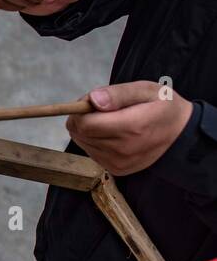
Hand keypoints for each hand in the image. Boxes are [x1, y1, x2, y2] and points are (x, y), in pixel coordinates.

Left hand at [66, 81, 191, 175]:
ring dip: (88, 130)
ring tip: (110, 121)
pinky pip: (91, 152)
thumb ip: (118, 93)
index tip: (93, 101)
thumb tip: (93, 100)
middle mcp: (124, 150)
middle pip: (80, 133)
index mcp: (131, 128)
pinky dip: (94, 141)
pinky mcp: (117, 170)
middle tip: (102, 109)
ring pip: (82, 143)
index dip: (81, 109)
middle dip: (83, 117)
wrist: (181, 134)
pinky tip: (112, 133)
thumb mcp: (146, 90)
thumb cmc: (162, 107)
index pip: (84, 124)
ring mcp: (119, 163)